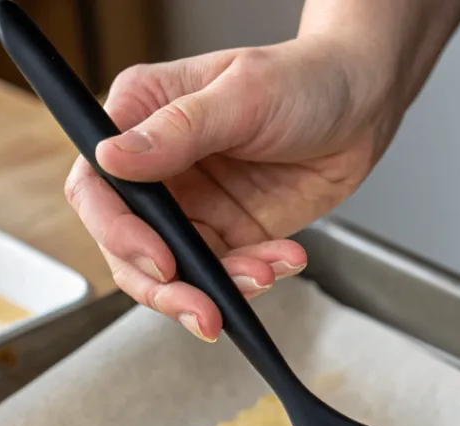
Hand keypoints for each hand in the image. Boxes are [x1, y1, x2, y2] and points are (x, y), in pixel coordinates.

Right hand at [65, 37, 402, 339]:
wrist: (361, 106)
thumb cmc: (302, 79)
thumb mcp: (242, 96)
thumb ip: (178, 131)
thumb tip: (113, 158)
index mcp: (141, 118)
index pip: (97, 186)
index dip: (119, 233)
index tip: (160, 261)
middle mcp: (160, 169)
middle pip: (131, 246)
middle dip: (164, 287)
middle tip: (203, 311)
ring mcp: (196, 207)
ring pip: (180, 272)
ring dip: (221, 287)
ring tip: (265, 273)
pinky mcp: (234, 235)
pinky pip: (230, 274)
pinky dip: (256, 277)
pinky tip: (287, 258)